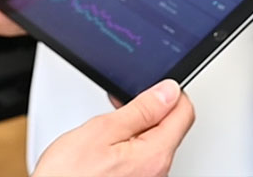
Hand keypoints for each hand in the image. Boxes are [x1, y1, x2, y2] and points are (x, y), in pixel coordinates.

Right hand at [33, 79, 194, 176]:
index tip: (150, 84)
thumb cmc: (69, 176)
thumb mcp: (103, 131)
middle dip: (151, 106)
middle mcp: (157, 171)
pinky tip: (110, 139)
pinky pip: (143, 154)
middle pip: (171, 126)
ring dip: (138, 123)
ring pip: (155, 139)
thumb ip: (141, 110)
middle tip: (123, 101)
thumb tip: (169, 91)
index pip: (184, 112)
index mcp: (155, 155)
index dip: (169, 91)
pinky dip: (130, 140)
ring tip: (111, 121)